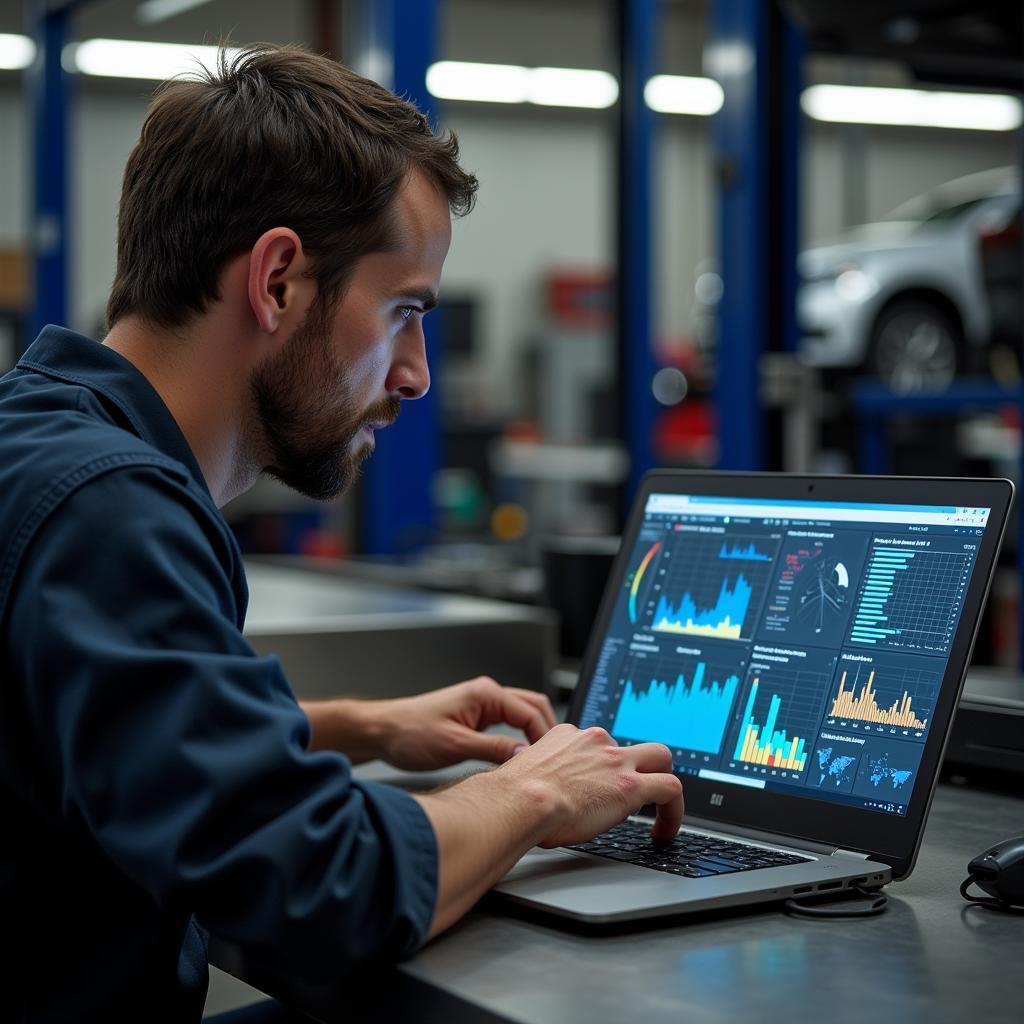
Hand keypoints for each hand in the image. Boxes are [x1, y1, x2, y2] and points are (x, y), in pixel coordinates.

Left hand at [375, 676, 557, 770]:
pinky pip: (508, 724)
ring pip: (522, 715)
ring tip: (541, 760)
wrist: (383, 732)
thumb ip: (494, 749)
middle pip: (533, 707)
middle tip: (554, 760)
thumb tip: (525, 756)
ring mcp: (482, 704)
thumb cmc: (410, 733)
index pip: (531, 712)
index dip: (545, 737)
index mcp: (485, 694)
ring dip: (534, 733)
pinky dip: (519, 737)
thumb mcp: (456, 746)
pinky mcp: (475, 717)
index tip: (551, 761)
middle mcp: (486, 694)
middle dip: (547, 731)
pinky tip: (521, 757)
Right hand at [496, 723, 682, 844]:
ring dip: (661, 783)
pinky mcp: (632, 784)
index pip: (598, 744)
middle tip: (642, 790)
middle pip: (633, 744)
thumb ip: (540, 776)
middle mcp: (595, 741)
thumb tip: (537, 793)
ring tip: (660, 814)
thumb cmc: (515, 796)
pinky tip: (665, 831)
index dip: (605, 767)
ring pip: (660, 757)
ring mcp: (616, 759)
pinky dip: (674, 810)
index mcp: (568, 736)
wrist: (522, 800)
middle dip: (643, 764)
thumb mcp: (527, 773)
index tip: (603, 785)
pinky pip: (670, 789)